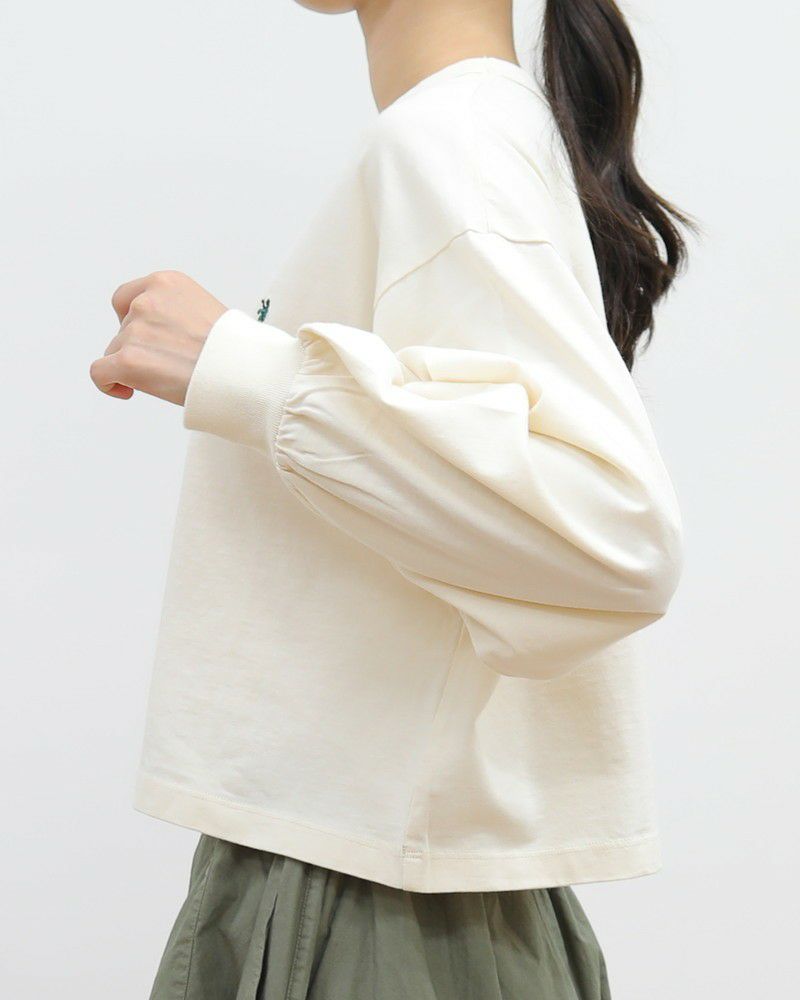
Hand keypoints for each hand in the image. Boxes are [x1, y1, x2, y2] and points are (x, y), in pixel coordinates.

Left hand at [89, 270, 226, 404]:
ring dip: (134, 367)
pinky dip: (108, 383)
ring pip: (115, 352)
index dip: (133, 321)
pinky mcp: (128, 360)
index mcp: (166, 283)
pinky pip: (99, 372)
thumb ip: (175, 313)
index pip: (127, 298)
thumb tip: (162, 335)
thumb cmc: (236, 349)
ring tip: (168, 380)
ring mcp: (135, 331)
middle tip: (170, 366)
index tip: (149, 339)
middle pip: (122, 328)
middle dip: (139, 348)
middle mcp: (146, 301)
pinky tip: (125, 390)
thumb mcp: (205, 309)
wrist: (246, 372)